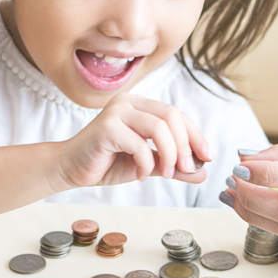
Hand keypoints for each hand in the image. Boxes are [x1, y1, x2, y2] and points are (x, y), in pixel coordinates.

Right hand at [55, 93, 211, 189]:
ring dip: (168, 155)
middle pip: (171, 116)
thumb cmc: (107, 163)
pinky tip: (141, 175)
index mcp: (141, 105)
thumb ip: (173, 166)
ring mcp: (116, 111)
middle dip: (185, 145)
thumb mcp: (148, 165)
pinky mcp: (106, 127)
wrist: (70, 169)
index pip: (177, 114)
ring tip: (165, 173)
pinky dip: (146, 163)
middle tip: (186, 169)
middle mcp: (129, 102)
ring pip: (159, 127)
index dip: (195, 135)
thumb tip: (203, 172)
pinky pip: (139, 144)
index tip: (207, 157)